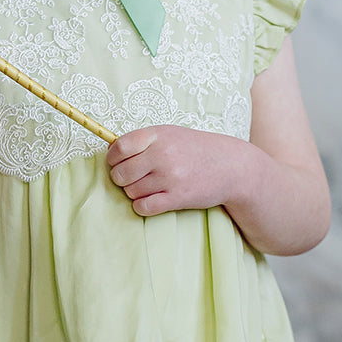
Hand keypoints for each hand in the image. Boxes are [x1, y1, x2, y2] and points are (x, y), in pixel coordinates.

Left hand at [107, 125, 232, 215]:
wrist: (230, 167)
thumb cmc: (196, 149)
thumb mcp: (171, 134)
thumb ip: (143, 140)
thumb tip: (111, 150)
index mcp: (159, 135)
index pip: (120, 147)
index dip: (112, 158)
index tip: (116, 162)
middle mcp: (163, 155)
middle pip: (121, 174)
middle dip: (122, 178)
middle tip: (133, 177)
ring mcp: (170, 177)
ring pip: (131, 192)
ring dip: (134, 192)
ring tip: (149, 187)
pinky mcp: (177, 198)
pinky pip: (143, 207)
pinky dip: (142, 206)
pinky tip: (151, 200)